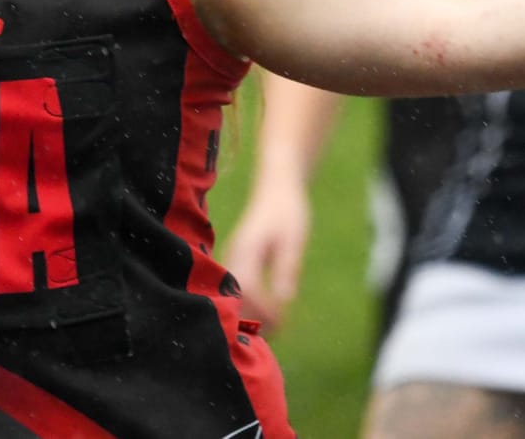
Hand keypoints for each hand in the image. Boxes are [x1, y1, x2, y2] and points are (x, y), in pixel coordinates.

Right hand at [220, 175, 311, 332]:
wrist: (276, 189)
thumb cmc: (288, 212)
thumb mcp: (294, 240)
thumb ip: (287, 268)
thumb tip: (284, 300)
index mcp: (245, 250)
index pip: (248, 289)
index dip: (263, 310)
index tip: (282, 321)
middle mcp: (233, 257)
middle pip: (234, 298)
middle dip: (253, 320)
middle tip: (276, 335)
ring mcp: (231, 260)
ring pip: (232, 296)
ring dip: (249, 315)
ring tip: (271, 332)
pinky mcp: (235, 263)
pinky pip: (236, 290)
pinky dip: (248, 306)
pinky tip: (264, 316)